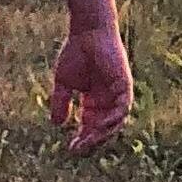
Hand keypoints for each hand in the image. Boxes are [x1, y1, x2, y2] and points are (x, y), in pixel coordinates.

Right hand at [46, 22, 132, 152]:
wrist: (87, 32)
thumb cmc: (75, 52)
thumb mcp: (64, 83)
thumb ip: (61, 102)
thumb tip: (56, 124)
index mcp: (94, 99)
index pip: (91, 125)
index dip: (82, 138)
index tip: (71, 149)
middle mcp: (108, 99)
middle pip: (103, 127)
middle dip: (92, 139)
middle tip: (79, 148)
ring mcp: (118, 93)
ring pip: (115, 121)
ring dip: (103, 132)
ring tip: (89, 140)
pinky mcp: (125, 85)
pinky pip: (123, 107)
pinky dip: (114, 118)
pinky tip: (102, 125)